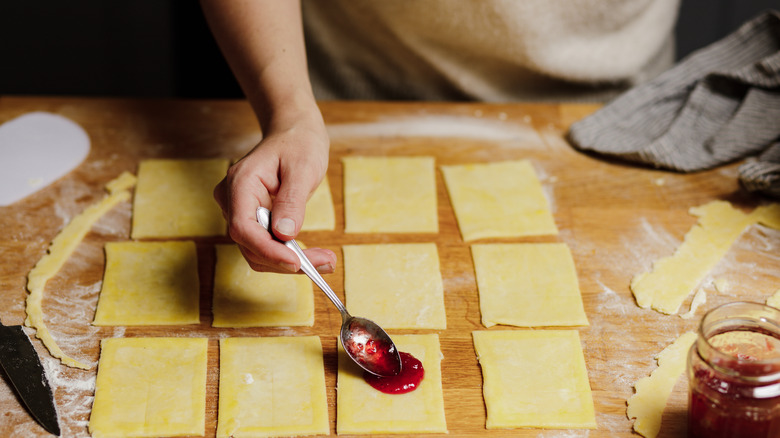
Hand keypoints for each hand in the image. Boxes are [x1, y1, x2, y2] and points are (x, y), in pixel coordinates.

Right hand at [214, 119, 336, 273]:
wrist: (294, 133)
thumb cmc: (298, 143)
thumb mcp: (302, 168)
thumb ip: (291, 201)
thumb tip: (285, 234)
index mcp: (240, 184)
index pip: (243, 227)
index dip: (268, 250)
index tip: (296, 262)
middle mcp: (233, 200)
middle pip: (251, 244)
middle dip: (285, 259)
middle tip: (326, 262)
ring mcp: (240, 211)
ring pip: (258, 251)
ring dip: (290, 261)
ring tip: (326, 260)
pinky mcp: (254, 219)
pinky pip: (266, 245)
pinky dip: (289, 254)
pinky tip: (315, 256)